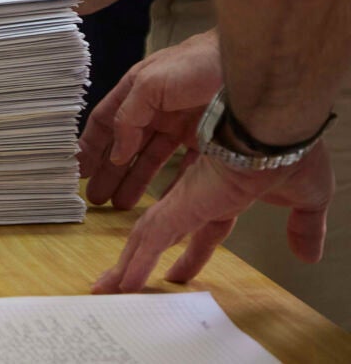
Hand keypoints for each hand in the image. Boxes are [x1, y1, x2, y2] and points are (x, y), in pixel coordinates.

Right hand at [78, 30, 222, 209]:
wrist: (252, 63)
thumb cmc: (197, 63)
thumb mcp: (148, 84)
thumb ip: (128, 117)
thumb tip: (117, 153)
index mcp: (137, 92)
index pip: (106, 122)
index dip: (91, 146)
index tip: (79, 170)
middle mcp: (157, 109)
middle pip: (126, 145)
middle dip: (110, 171)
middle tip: (96, 197)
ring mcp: (182, 124)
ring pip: (152, 158)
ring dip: (135, 180)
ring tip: (121, 204)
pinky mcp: (208, 138)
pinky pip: (185, 167)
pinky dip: (173, 185)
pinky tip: (163, 201)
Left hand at [92, 141, 333, 292]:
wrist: (279, 129)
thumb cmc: (293, 151)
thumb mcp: (307, 196)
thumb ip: (304, 225)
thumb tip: (307, 255)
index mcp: (228, 190)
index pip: (205, 226)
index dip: (193, 251)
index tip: (178, 272)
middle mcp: (201, 192)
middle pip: (166, 227)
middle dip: (145, 252)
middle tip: (126, 277)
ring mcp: (188, 197)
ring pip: (149, 232)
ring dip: (129, 261)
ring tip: (109, 287)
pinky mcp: (181, 202)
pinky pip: (153, 235)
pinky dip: (138, 260)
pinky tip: (123, 282)